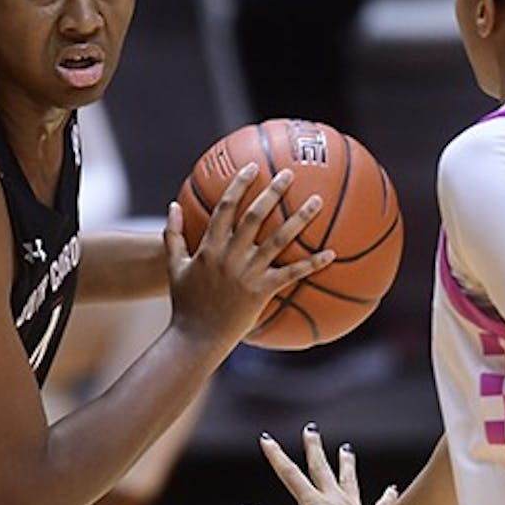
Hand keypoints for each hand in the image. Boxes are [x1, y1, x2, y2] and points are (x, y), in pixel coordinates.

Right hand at [164, 164, 332, 348]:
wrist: (195, 337)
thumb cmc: (185, 303)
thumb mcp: (173, 266)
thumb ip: (173, 235)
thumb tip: (172, 205)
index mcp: (209, 247)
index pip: (225, 208)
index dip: (239, 185)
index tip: (252, 167)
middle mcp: (230, 256)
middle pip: (255, 217)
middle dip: (273, 192)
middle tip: (290, 174)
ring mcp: (248, 274)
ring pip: (278, 240)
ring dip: (299, 219)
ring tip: (317, 201)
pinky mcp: (262, 292)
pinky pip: (291, 274)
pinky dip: (312, 263)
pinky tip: (331, 253)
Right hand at [236, 424, 402, 504]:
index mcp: (315, 504)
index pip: (290, 475)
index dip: (276, 456)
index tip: (267, 438)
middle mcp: (335, 500)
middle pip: (321, 469)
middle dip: (313, 449)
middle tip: (310, 429)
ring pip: (348, 480)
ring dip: (345, 464)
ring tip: (346, 448)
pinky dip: (385, 497)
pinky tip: (392, 490)